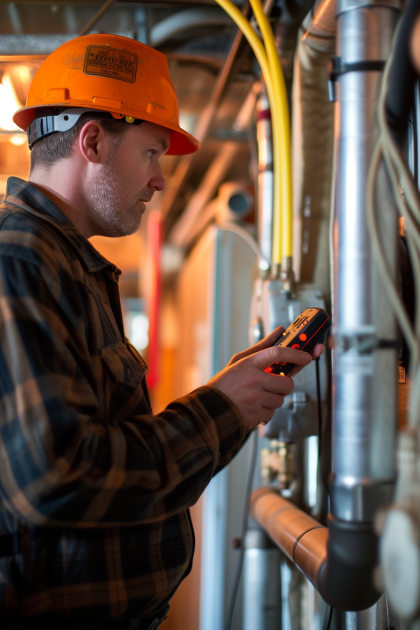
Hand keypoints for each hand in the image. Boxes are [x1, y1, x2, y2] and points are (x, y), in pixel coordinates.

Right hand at [208, 326, 323, 429]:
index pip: (276, 353)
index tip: (307, 356)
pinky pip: (272, 413)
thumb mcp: (239, 362)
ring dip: (273, 399)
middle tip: (276, 385)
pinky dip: (265, 411)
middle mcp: (252, 380)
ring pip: (280, 400)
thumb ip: (261, 347)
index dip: (295, 354)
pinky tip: (253, 407)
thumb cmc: (225, 384)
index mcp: (248, 364)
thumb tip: (279, 331)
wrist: (209, 409)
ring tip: (257, 397)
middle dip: (286, 385)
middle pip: (286, 382)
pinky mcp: (255, 414)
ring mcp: (254, 398)